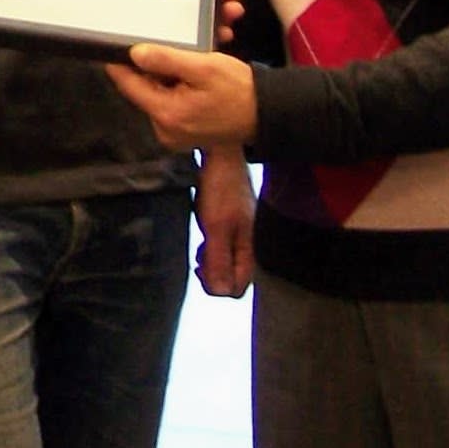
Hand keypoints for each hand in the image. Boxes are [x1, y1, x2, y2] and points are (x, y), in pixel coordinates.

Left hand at [105, 43, 257, 149]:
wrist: (267, 114)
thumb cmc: (238, 90)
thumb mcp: (204, 68)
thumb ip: (166, 60)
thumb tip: (134, 53)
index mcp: (166, 114)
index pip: (128, 84)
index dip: (121, 62)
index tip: (117, 42)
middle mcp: (164, 128)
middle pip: (144, 87)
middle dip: (156, 63)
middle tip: (168, 43)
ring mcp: (174, 132)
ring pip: (159, 91)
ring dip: (169, 71)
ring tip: (188, 55)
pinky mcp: (184, 130)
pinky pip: (171, 100)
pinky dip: (179, 84)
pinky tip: (192, 69)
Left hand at [192, 145, 253, 297]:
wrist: (222, 156)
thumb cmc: (221, 189)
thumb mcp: (217, 227)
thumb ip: (219, 259)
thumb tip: (221, 291)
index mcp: (249, 247)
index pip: (239, 287)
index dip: (218, 287)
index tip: (202, 271)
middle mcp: (247, 244)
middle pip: (233, 277)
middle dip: (213, 275)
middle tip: (199, 261)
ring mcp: (239, 233)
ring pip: (226, 263)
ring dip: (210, 263)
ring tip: (200, 250)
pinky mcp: (230, 224)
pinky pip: (222, 248)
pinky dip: (210, 249)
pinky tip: (203, 239)